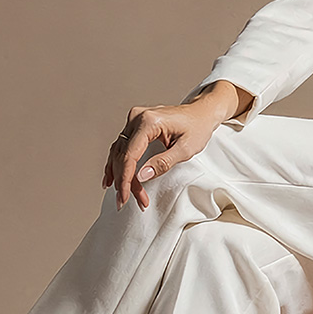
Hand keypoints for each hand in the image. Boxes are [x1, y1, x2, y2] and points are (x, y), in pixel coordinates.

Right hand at [102, 82, 245, 208]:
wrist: (201, 113)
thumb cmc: (197, 127)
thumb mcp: (186, 149)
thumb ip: (164, 163)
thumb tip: (142, 176)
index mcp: (149, 121)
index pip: (130, 155)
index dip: (125, 179)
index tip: (125, 196)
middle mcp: (137, 118)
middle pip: (122, 155)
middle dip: (124, 181)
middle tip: (127, 200)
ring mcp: (134, 120)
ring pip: (119, 152)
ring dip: (120, 175)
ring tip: (122, 195)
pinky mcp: (135, 125)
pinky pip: (121, 147)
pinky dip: (117, 164)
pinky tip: (111, 178)